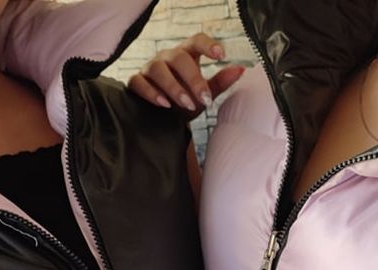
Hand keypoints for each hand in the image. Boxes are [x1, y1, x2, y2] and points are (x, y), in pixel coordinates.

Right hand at [129, 33, 245, 114]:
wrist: (165, 121)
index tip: (221, 55)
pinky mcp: (136, 82)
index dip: (208, 45)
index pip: (197, 40)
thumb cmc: (186, 102)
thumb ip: (220, 82)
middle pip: (179, 58)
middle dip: (193, 79)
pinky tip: (164, 104)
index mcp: (187, 54)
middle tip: (203, 98)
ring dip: (174, 87)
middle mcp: (167, 57)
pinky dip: (151, 93)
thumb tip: (241, 70)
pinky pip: (139, 82)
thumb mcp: (204, 93)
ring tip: (186, 104)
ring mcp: (150, 68)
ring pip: (158, 69)